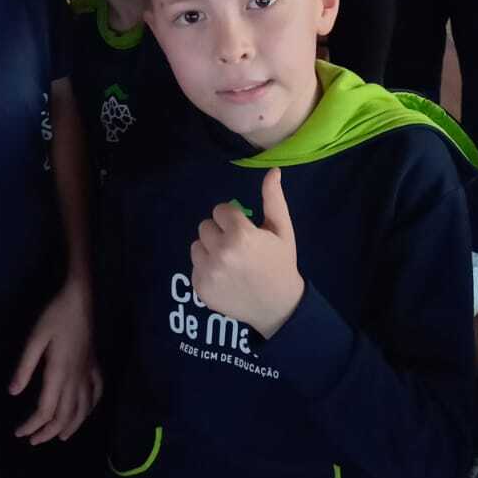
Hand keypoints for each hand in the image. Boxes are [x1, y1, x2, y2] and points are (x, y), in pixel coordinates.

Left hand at [9, 280, 101, 445]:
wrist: (80, 299)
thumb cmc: (55, 315)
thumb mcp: (34, 338)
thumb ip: (24, 367)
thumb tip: (12, 393)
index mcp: (59, 373)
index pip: (46, 411)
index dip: (32, 426)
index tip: (19, 432)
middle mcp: (76, 378)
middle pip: (64, 416)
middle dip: (48, 432)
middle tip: (33, 440)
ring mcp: (88, 373)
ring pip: (83, 410)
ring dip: (70, 427)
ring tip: (58, 437)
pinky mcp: (94, 366)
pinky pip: (96, 394)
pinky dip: (90, 409)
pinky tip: (84, 413)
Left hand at [191, 168, 303, 338]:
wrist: (278, 306)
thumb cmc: (280, 263)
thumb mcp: (282, 230)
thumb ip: (273, 199)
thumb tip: (273, 170)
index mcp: (241, 234)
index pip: (220, 211)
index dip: (233, 219)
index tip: (244, 231)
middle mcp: (221, 252)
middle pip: (205, 226)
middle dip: (220, 233)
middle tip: (237, 247)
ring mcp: (208, 272)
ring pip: (197, 246)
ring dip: (210, 250)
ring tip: (229, 262)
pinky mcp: (200, 287)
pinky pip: (195, 266)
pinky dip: (206, 270)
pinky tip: (224, 278)